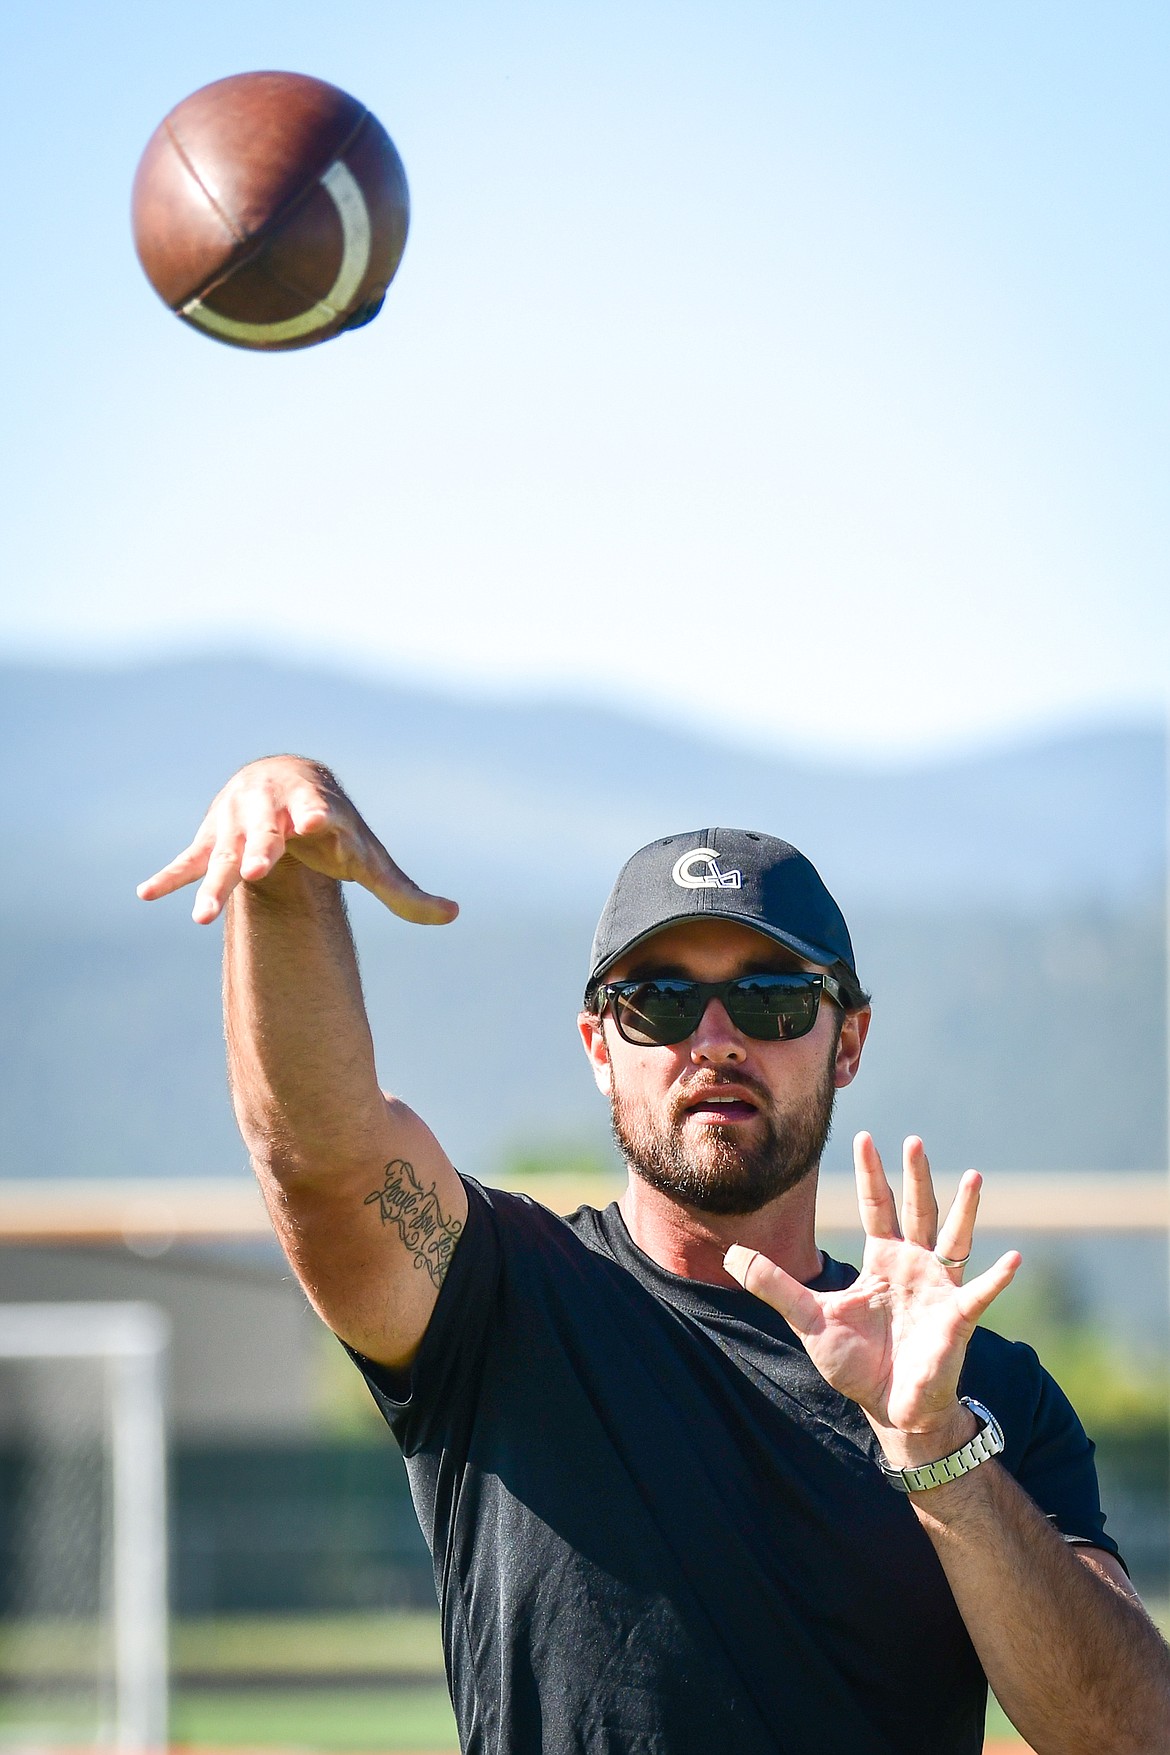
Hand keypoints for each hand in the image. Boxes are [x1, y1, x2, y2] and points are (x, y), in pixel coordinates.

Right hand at [136, 756, 458, 926]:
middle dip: (263, 846)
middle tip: (259, 869)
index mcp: (320, 811)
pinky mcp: (212, 838)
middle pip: (268, 832)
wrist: (289, 782)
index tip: (317, 821)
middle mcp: (276, 811)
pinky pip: (188, 861)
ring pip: (225, 854)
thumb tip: (455, 916)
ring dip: (214, 883)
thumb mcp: (369, 858)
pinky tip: (147, 894)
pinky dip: (171, 877)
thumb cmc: (336, 828)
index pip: (322, 812)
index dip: (319, 817)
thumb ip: (404, 892)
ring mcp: (240, 824)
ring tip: (201, 918)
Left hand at [725, 1133, 1019, 1459]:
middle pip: (915, 1210)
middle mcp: (913, 1266)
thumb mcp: (807, 1318)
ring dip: (965, 1209)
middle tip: (913, 1140)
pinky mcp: (957, 1318)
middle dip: (914, 1176)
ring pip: (954, 1238)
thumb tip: (730, 1255)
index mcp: (881, 1262)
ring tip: (974, 1177)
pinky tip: (1014, 1258)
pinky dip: (998, 1277)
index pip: (875, 1206)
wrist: (888, 1408)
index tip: (864, 1137)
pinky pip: (982, 1293)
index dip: (870, 1174)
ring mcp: (938, 1289)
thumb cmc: (854, 1363)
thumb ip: (774, 1284)